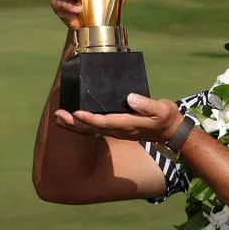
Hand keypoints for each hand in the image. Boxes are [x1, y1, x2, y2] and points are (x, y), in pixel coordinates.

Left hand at [53, 94, 183, 143]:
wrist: (170, 132)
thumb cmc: (166, 118)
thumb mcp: (161, 109)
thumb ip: (146, 104)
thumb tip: (130, 98)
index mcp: (128, 124)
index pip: (105, 122)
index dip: (90, 119)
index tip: (76, 113)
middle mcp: (119, 129)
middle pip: (92, 128)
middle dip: (74, 123)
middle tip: (58, 116)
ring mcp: (116, 130)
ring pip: (90, 130)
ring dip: (73, 125)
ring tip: (58, 118)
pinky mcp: (116, 128)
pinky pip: (94, 129)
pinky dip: (81, 125)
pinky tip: (71, 120)